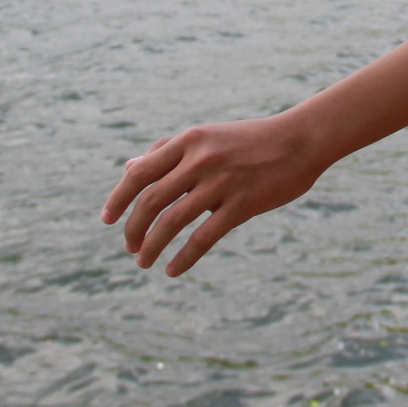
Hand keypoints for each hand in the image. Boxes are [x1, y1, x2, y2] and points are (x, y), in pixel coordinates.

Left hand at [101, 115, 323, 276]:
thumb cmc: (252, 140)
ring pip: (172, 221)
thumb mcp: (206, 137)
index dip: (118, 198)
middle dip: (133, 228)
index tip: (107, 220)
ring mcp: (221, 182)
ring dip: (152, 246)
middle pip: (150, 200)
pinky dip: (184, 257)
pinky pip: (203, 237)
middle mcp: (200, 160)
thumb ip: (168, 150)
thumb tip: (130, 167)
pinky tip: (173, 269)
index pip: (140, 173)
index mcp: (189, 141)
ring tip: (144, 261)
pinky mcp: (242, 204)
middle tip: (130, 246)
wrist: (301, 140)